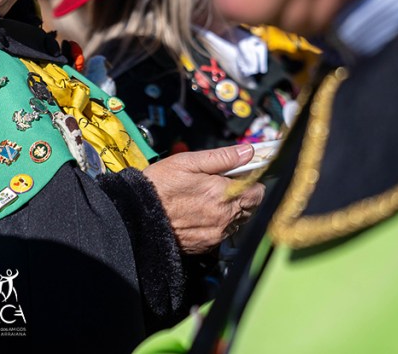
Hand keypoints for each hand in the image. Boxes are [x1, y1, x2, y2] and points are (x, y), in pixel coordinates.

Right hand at [143, 144, 264, 254]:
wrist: (138, 216)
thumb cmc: (160, 185)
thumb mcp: (188, 162)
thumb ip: (222, 157)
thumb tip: (248, 151)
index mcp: (223, 194)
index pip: (259, 192)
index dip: (251, 182)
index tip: (238, 176)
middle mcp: (225, 217)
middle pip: (250, 208)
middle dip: (241, 196)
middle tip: (220, 186)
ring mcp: (217, 234)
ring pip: (237, 221)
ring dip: (230, 210)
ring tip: (207, 200)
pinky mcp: (207, 246)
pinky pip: (222, 234)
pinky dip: (217, 224)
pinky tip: (199, 214)